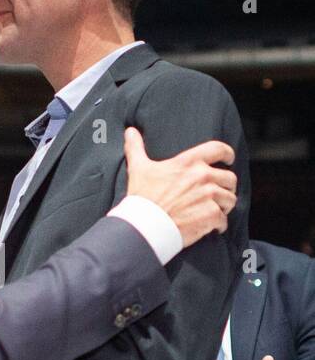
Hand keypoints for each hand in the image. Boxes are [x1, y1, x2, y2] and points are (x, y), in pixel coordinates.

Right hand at [124, 127, 236, 247]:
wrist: (146, 225)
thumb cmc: (143, 198)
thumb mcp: (138, 168)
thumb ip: (136, 148)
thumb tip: (130, 132)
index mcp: (189, 162)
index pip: (218, 149)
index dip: (227, 153)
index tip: (229, 159)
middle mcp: (203, 177)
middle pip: (230, 178)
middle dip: (226, 186)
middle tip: (219, 194)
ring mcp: (209, 197)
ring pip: (230, 200)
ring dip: (224, 206)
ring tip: (217, 211)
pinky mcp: (211, 216)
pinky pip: (223, 220)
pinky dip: (219, 225)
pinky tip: (212, 227)